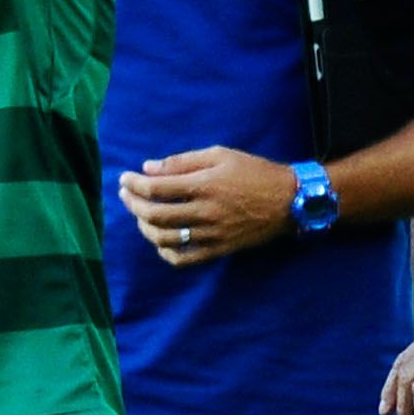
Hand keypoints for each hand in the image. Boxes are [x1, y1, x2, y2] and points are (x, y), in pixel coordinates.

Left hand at [117, 146, 292, 265]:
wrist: (289, 200)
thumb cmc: (253, 171)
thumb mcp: (220, 155)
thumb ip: (183, 162)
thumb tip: (149, 168)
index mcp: (205, 185)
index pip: (157, 189)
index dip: (134, 184)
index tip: (124, 178)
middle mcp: (205, 212)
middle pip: (155, 215)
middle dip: (133, 204)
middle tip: (126, 195)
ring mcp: (212, 234)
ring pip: (165, 238)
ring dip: (144, 228)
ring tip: (140, 215)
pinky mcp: (219, 249)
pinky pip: (185, 259)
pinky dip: (166, 253)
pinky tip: (160, 241)